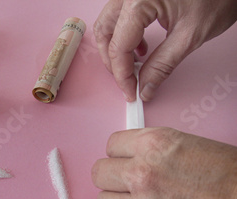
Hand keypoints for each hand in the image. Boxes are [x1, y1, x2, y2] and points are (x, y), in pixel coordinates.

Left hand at [91, 128, 236, 198]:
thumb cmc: (236, 183)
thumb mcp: (194, 148)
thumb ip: (156, 153)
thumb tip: (130, 160)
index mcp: (155, 145)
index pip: (110, 146)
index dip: (120, 157)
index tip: (127, 164)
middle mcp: (143, 174)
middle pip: (99, 174)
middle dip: (114, 181)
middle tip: (132, 190)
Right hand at [93, 0, 236, 101]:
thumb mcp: (190, 35)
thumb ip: (163, 64)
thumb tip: (145, 87)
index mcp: (139, 0)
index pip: (119, 46)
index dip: (122, 75)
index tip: (130, 92)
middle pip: (105, 33)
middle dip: (113, 61)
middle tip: (128, 81)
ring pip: (108, 24)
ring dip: (116, 47)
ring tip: (135, 65)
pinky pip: (120, 15)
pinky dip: (124, 34)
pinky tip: (140, 47)